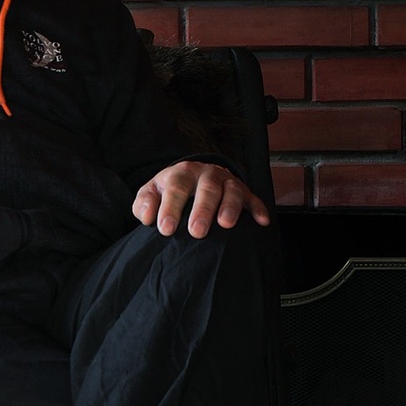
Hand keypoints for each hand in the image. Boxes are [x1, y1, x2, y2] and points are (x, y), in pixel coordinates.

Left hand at [132, 161, 271, 237]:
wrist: (194, 176)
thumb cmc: (170, 191)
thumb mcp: (152, 192)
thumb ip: (144, 203)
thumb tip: (147, 217)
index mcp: (181, 173)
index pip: (175, 188)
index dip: (170, 208)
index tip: (166, 229)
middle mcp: (206, 174)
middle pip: (206, 189)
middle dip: (202, 210)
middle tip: (196, 232)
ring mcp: (226, 182)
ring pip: (231, 190)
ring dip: (230, 206)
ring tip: (225, 224)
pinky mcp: (243, 192)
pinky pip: (253, 199)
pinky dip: (258, 209)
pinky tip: (262, 222)